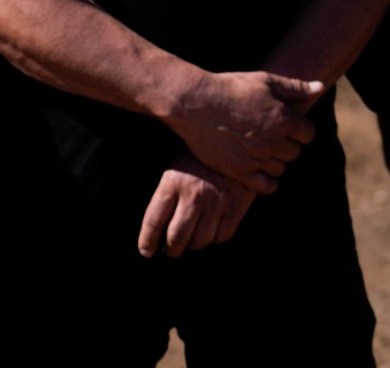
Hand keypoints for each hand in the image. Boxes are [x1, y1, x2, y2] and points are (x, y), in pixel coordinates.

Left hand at [137, 150, 255, 257]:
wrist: (243, 137)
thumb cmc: (204, 155)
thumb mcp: (180, 167)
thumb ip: (170, 195)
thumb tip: (161, 230)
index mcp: (173, 182)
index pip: (153, 221)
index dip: (147, 241)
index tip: (146, 251)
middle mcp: (193, 194)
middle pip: (176, 237)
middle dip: (172, 249)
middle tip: (172, 249)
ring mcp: (216, 201)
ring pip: (200, 240)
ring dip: (195, 244)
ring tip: (194, 238)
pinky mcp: (237, 205)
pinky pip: (222, 236)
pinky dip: (216, 237)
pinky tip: (214, 228)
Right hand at [164, 69, 322, 191]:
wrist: (195, 103)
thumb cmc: (232, 88)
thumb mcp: (266, 81)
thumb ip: (295, 88)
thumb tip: (319, 87)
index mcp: (285, 119)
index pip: (308, 134)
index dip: (300, 130)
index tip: (290, 127)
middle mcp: (274, 141)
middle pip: (294, 152)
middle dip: (287, 145)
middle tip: (273, 138)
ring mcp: (256, 158)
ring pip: (280, 168)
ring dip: (275, 161)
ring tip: (263, 152)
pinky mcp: (238, 171)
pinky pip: (264, 186)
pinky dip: (268, 183)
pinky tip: (263, 175)